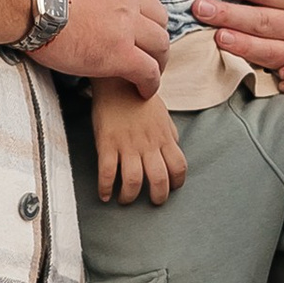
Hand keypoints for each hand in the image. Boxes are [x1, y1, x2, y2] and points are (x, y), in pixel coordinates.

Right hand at [32, 0, 168, 92]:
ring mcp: (126, 24)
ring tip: (151, 70)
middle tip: (147, 45)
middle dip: (155, 29)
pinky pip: (147, 70)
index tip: (137, 12)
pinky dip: (150, 82)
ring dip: (158, 57)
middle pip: (157, 13)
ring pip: (159, 42)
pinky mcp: (118, 53)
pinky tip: (143, 90)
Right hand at [91, 80, 189, 205]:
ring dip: (130, 196)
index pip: (179, 167)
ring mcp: (127, 144)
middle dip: (158, 197)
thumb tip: (174, 148)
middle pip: (159, 179)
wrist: (116, 80)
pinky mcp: (107, 143)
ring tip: (126, 200)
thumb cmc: (139, 97)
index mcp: (163, 137)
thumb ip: (169, 133)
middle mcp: (148, 143)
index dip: (177, 182)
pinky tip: (104, 195)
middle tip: (152, 202)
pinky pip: (107, 172)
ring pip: (134, 180)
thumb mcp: (162, 114)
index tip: (170, 188)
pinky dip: (105, 188)